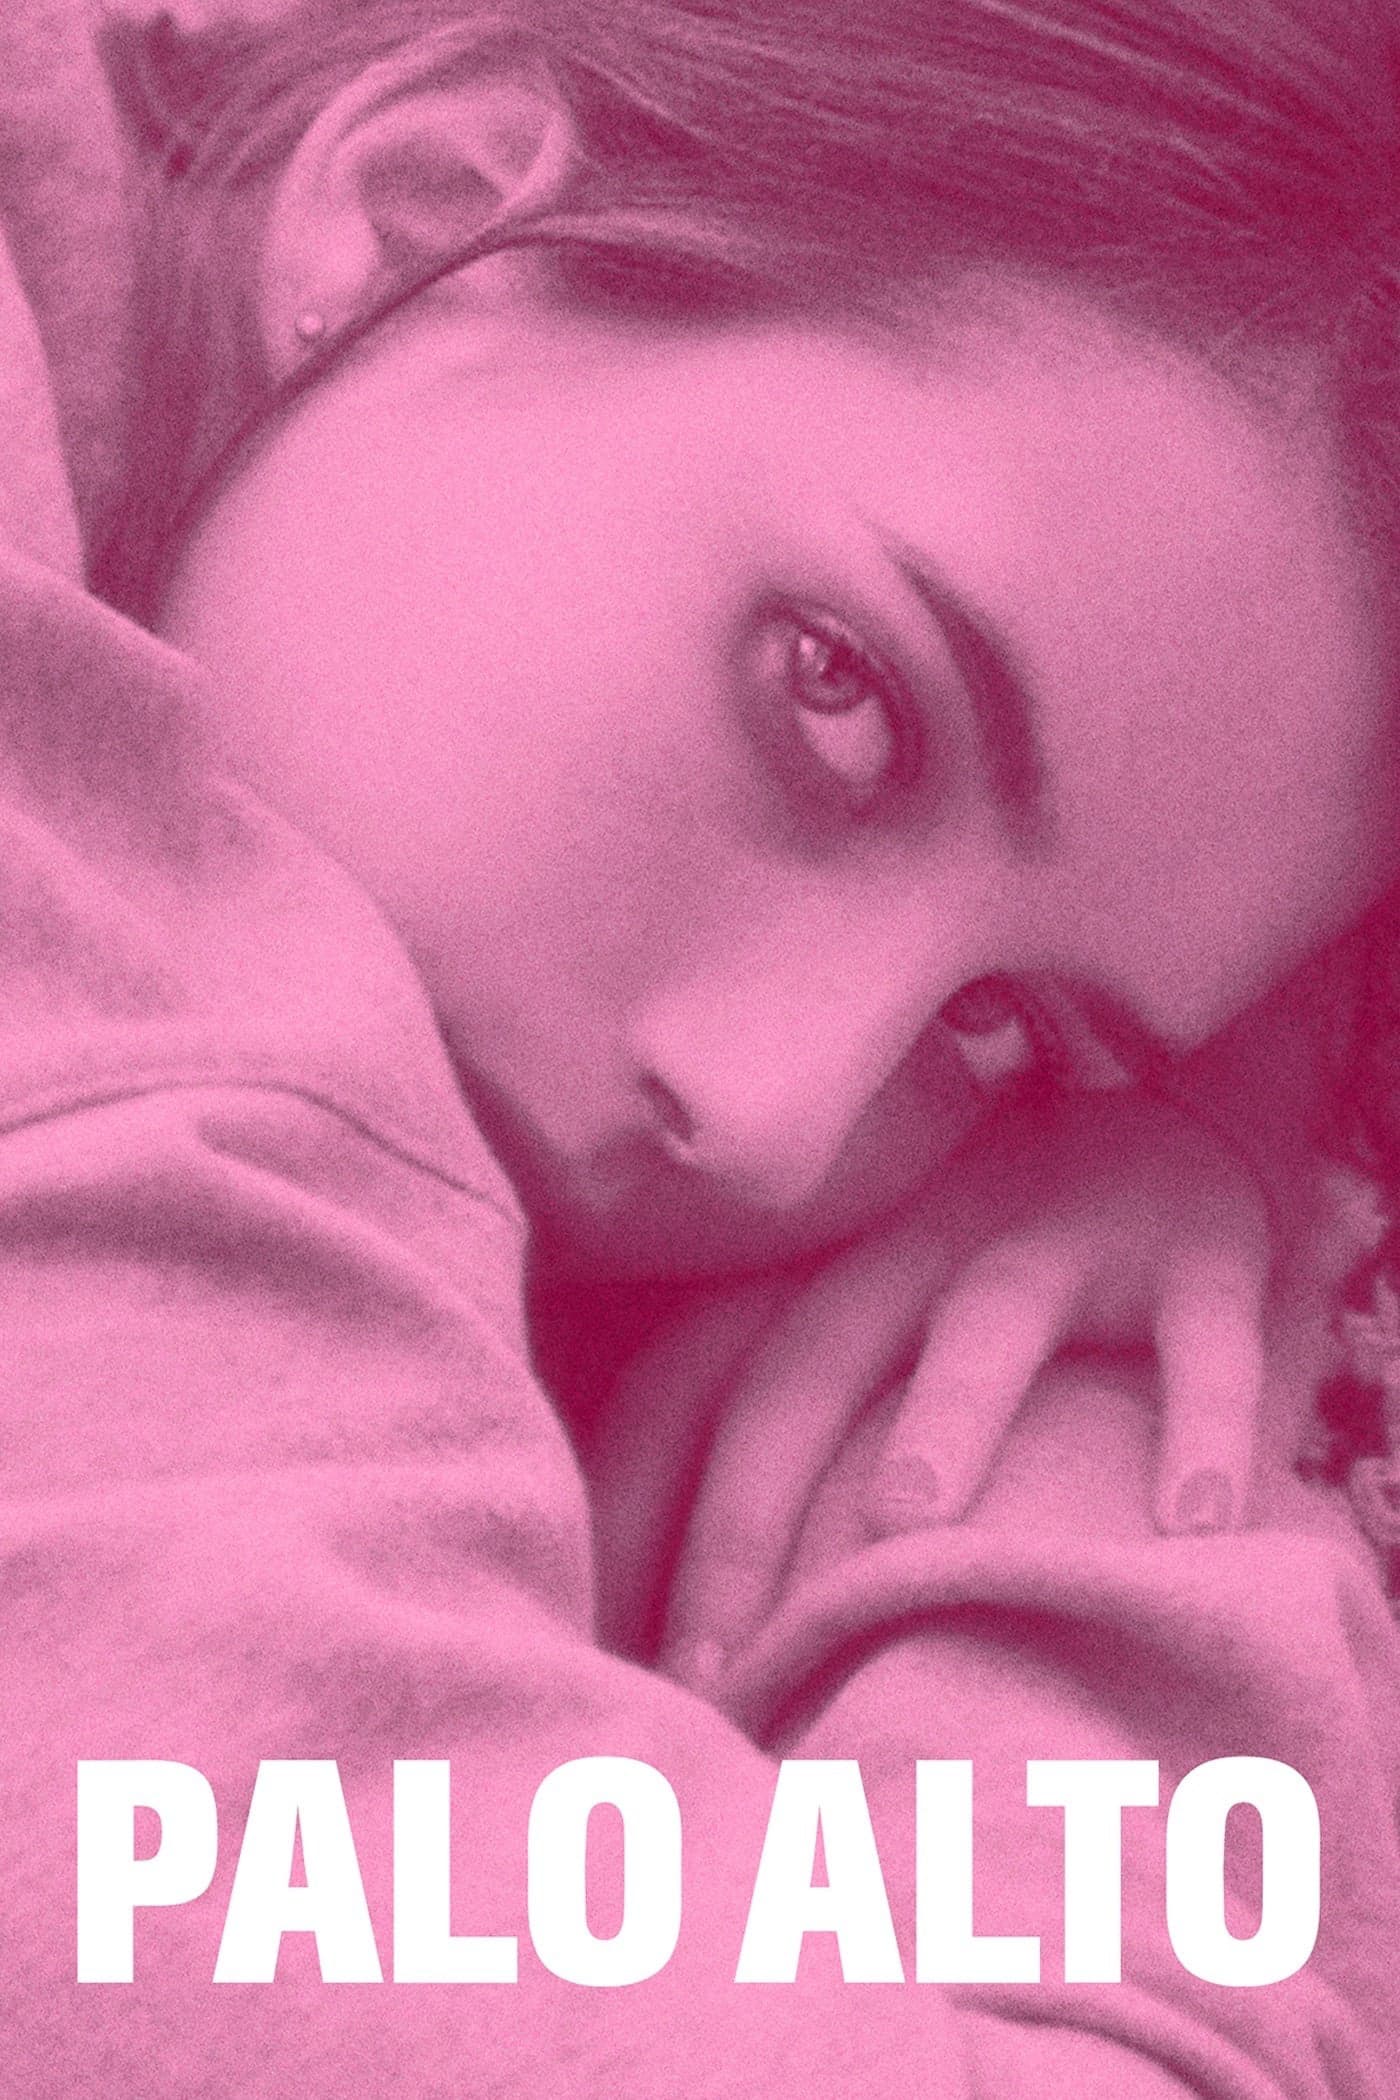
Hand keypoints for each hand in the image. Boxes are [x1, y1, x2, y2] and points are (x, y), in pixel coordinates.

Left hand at [634, 1087, 1271, 1691]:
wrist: (1170, 1121)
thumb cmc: (985, 1276)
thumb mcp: (874, 1320)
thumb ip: (793, 1439)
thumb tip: (681, 1628)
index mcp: (820, 1274)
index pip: (685, 1383)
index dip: (633, 1509)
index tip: (624, 1666)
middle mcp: (914, 1247)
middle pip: (805, 1370)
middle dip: (743, 1516)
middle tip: (711, 1665)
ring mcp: (1055, 1240)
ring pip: (986, 1323)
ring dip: (944, 1416)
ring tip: (902, 1527)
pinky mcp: (1195, 1252)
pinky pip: (1200, 1340)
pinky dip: (1203, 1425)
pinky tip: (1194, 1525)